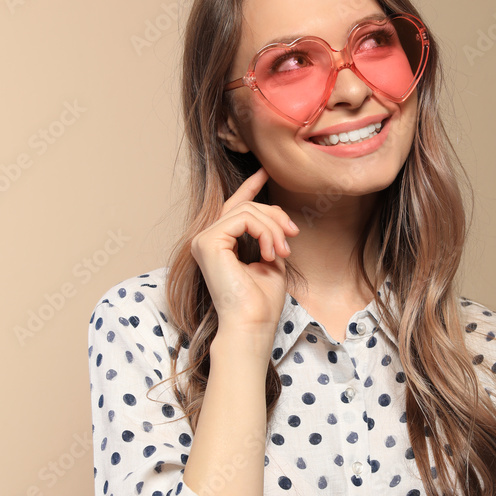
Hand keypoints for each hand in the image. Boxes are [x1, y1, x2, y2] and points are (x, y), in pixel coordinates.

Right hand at [191, 166, 298, 337]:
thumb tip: (276, 216)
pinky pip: (242, 219)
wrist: (252, 324)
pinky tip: (270, 253)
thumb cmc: (261, 302)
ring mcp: (203, 240)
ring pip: (246, 211)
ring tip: (282, 252)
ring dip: (273, 228)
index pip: (234, 208)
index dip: (249, 187)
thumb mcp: (270, 260)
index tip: (265, 171)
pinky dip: (263, 232)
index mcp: (220, 245)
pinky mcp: (207, 242)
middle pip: (245, 207)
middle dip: (275, 217)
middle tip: (292, 236)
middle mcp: (206, 240)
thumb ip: (268, 236)